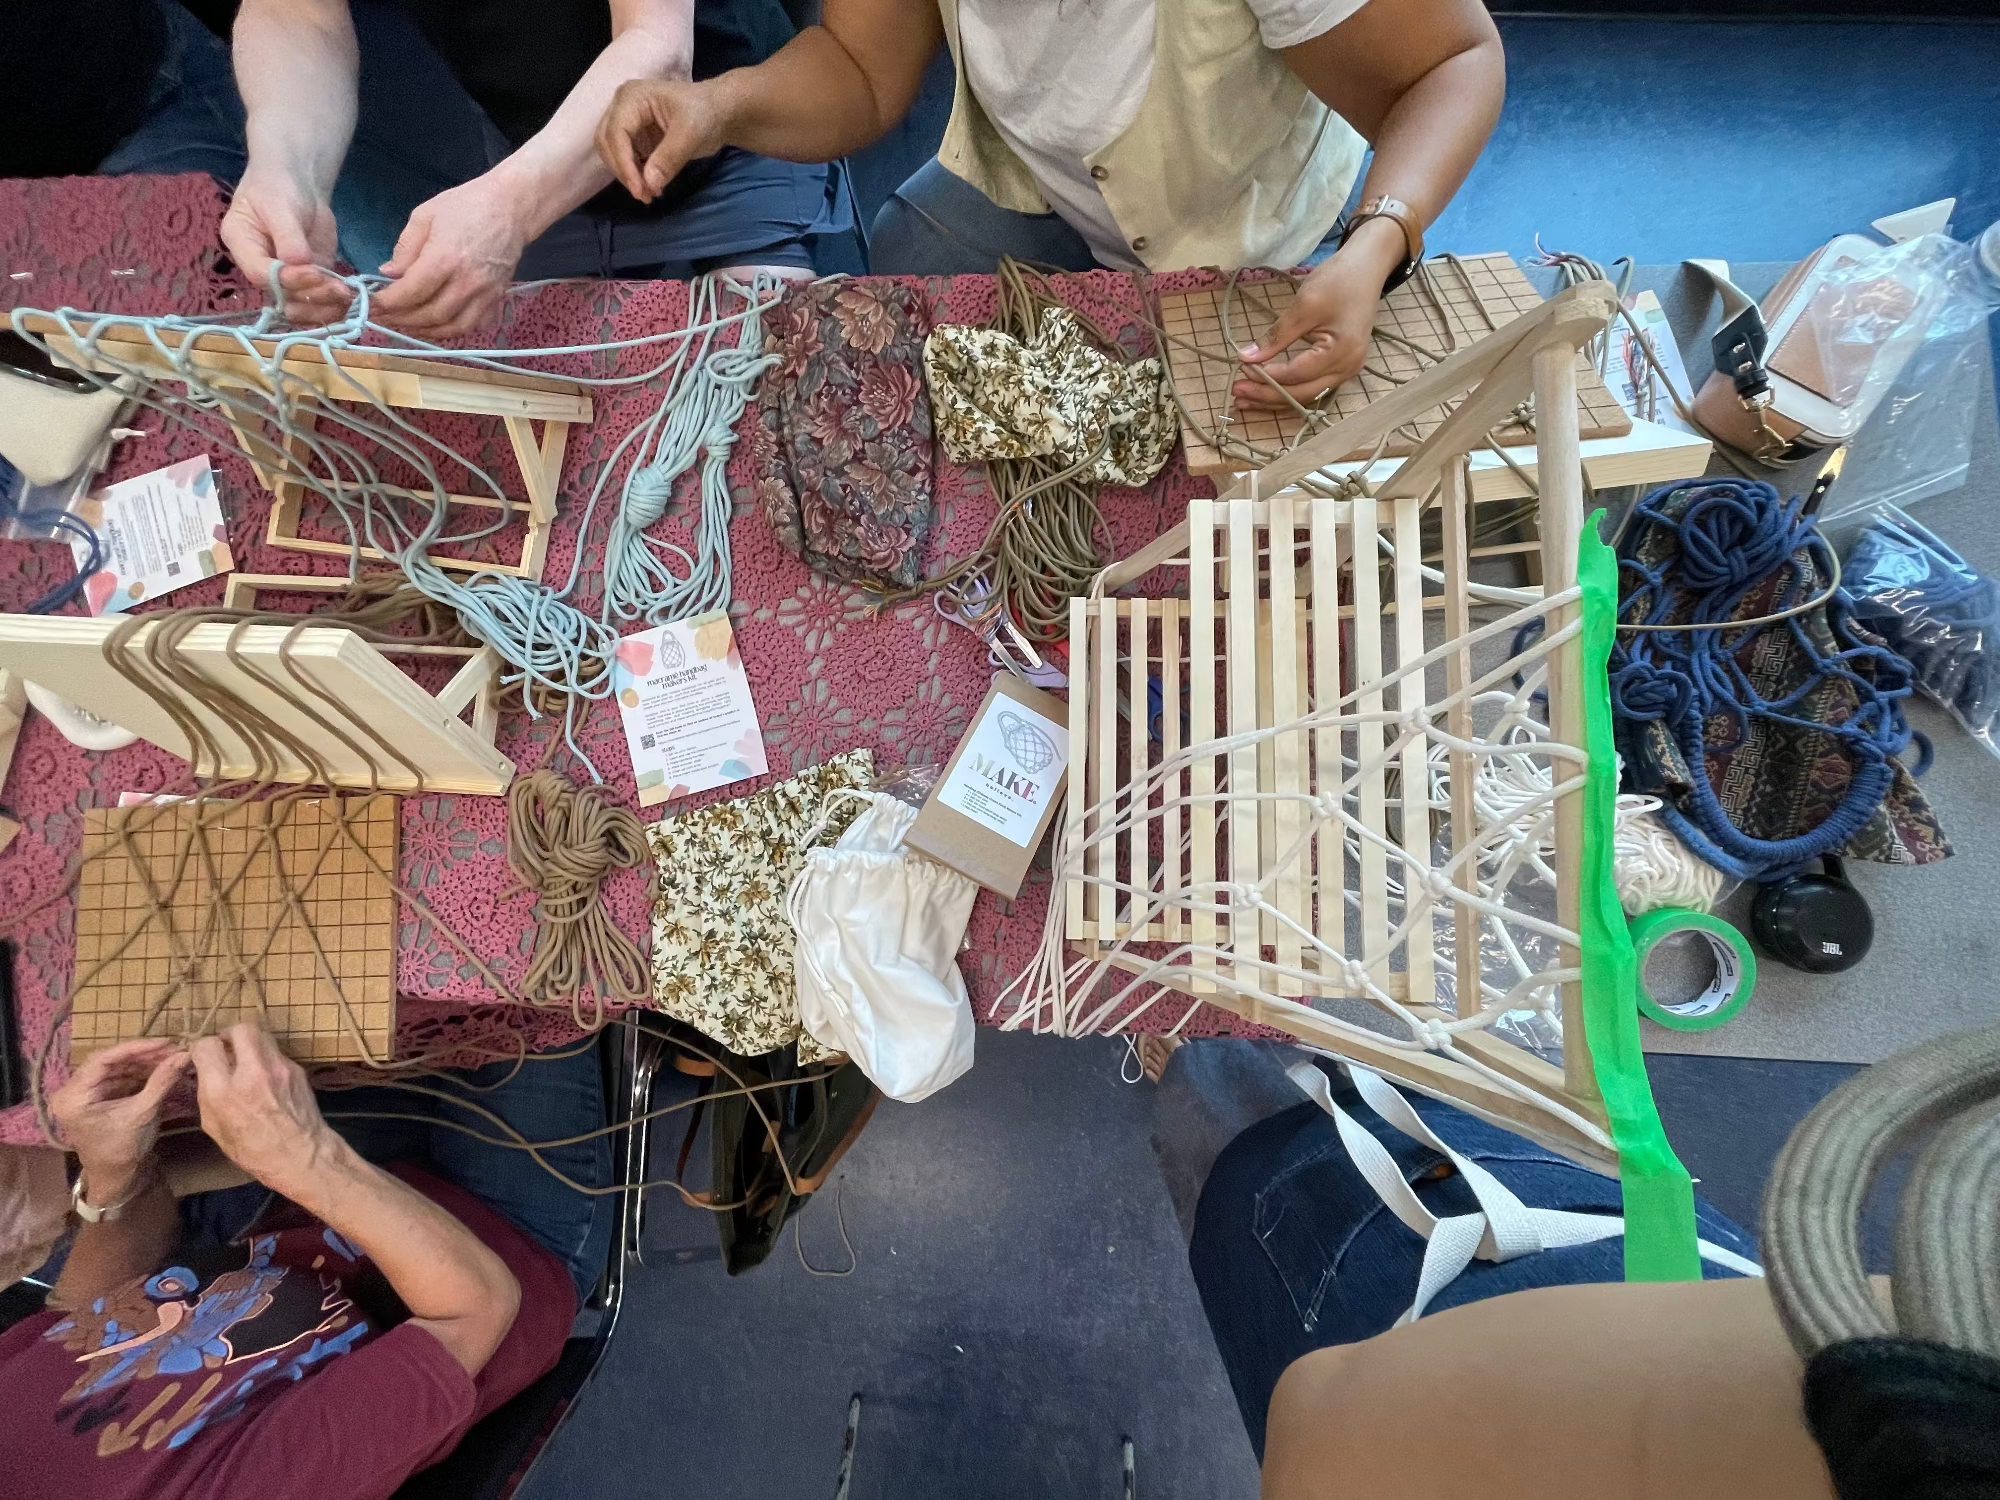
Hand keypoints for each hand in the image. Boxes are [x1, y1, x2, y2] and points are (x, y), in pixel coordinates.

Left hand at [49, 1039, 188, 1198]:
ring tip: (170, 1058)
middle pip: (108, 1061)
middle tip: (172, 1049)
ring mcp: (82, 1093)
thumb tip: (185, 1054)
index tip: (164, 1042)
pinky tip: (159, 1068)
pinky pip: (117, 1077)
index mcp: (74, 1097)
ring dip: (142, 1062)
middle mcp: (72, 1091)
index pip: (103, 1060)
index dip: (135, 1048)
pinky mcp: (95, 1096)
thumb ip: (162, 1081)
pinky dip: (138, 1073)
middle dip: (142, 1055)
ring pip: (115, 1067)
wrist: (115, 1176)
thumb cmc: (122, 1150)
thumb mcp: (143, 1113)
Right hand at [191, 1024, 338, 1197]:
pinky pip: (276, 1052)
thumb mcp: (214, 1126)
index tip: (204, 1056)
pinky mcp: (296, 1068)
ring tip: (245, 1059)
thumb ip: (207, 1093)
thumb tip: (204, 1070)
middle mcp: (251, 1072)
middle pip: (239, 1029)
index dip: (202, 1048)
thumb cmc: (252, 1149)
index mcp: (224, 1091)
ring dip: (249, 1042)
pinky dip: (266, 1058)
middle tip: (226, 1048)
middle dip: (229, 1035)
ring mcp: (278, 1068)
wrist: (301, 1154)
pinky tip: (265, 1076)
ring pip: (261, 1034)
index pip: (207, 1046)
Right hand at [221, 165, 350, 324]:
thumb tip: (298, 261)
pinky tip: (350, 299)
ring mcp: (285, 277)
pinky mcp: (309, 280)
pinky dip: (333, 303)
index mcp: (242, 245)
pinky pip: (318, 300)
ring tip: (345, 294)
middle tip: (336, 289)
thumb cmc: (278, 188)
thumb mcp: (280, 205)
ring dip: (323, 304)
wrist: (297, 185)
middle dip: (309, 295)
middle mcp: (260, 268)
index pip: (260, 273)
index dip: (287, 279)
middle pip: (281, 295)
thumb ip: (287, 235)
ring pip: (300, 304)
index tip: (314, 272)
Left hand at [368, 177, 527, 339]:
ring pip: (452, 326)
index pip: (411, 292)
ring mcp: (485, 293)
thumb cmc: (466, 205)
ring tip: (408, 325)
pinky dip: (452, 331)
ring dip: (426, 331)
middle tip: (386, 316)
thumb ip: (405, 248)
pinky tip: (437, 325)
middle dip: (402, 319)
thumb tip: (389, 274)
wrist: (510, 207)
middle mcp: (466, 282)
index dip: (388, 303)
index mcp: (445, 258)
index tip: (373, 304)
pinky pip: (473, 326)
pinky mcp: (497, 298)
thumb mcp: (425, 216)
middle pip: (429, 314)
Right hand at [595, 77, 729, 204]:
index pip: (616, 133)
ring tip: (649, 193)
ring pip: (611, 151)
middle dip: (623, 171)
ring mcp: (626, 119)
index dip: (624, 164)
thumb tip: (649, 185)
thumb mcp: (690, 134)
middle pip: (606, 142)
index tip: (640, 190)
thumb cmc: (706, 114)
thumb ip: (668, 159)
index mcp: (632, 97)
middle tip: (644, 195)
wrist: (719, 112)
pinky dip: (632, 173)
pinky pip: (623, 156)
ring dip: (626, 174)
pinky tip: (650, 186)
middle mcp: (622, 105)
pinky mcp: (633, 134)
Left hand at [1231, 219, 1407, 410]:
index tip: (1241, 368)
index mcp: (1341, 353)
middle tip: (1237, 391)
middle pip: (1302, 394)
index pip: (1297, 375)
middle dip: (1267, 395)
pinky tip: (1268, 389)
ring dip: (1276, 398)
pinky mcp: (1341, 366)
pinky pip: (1313, 385)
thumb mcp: (1304, 305)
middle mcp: (1348, 369)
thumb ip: (1277, 335)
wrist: (1366, 267)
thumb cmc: (1338, 281)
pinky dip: (1289, 389)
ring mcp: (1347, 370)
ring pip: (1307, 394)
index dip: (1267, 375)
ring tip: (1246, 399)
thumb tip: (1247, 357)